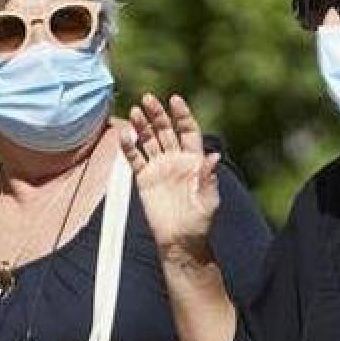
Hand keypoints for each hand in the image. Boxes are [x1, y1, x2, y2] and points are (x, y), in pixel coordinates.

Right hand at [119, 94, 220, 259]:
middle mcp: (176, 160)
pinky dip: (129, 148)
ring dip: (142, 125)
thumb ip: (208, 178)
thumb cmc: (200, 222)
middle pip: (166, 130)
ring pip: (149, 140)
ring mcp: (159, 168)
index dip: (182, 115)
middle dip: (158, 114)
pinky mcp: (145, 179)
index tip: (175, 100)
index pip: (188, 131)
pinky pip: (135, 159)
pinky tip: (125, 136)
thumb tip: (214, 157)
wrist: (180, 241)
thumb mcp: (209, 200)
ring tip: (135, 112)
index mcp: (194, 161)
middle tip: (148, 99)